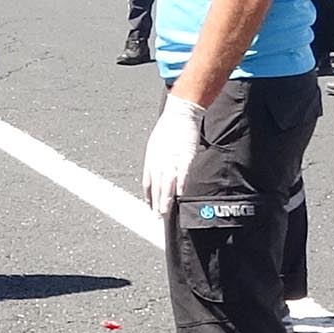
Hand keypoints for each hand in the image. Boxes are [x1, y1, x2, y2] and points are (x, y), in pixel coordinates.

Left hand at [140, 92, 202, 216]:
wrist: (179, 115)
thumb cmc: (167, 130)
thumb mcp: (154, 146)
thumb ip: (155, 161)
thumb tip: (157, 174)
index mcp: (151, 160)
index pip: (148, 184)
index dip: (149, 197)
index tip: (151, 208)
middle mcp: (159, 163)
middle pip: (157, 188)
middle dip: (157, 203)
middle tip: (158, 217)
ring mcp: (172, 161)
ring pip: (167, 185)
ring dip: (166, 200)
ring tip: (165, 212)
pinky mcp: (185, 157)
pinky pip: (183, 175)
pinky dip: (181, 186)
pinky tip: (181, 196)